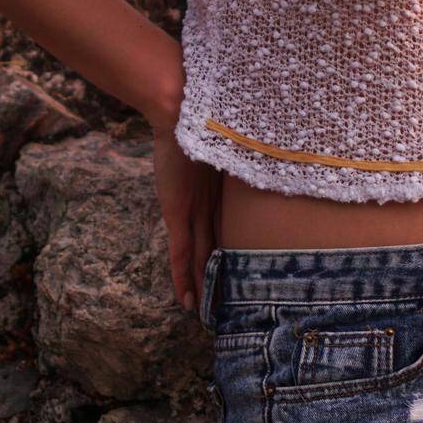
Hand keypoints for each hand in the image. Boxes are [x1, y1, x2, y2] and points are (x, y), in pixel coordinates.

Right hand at [152, 124, 221, 315]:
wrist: (184, 107)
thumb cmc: (201, 114)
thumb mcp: (218, 136)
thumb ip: (227, 145)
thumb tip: (240, 136)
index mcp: (221, 188)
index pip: (227, 227)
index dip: (234, 250)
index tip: (244, 270)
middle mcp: (212, 203)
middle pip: (219, 246)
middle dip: (225, 274)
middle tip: (236, 302)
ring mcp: (196, 209)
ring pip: (202, 257)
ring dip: (204, 285)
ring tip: (212, 315)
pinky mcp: (179, 212)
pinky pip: (182, 253)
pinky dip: (184, 279)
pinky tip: (188, 302)